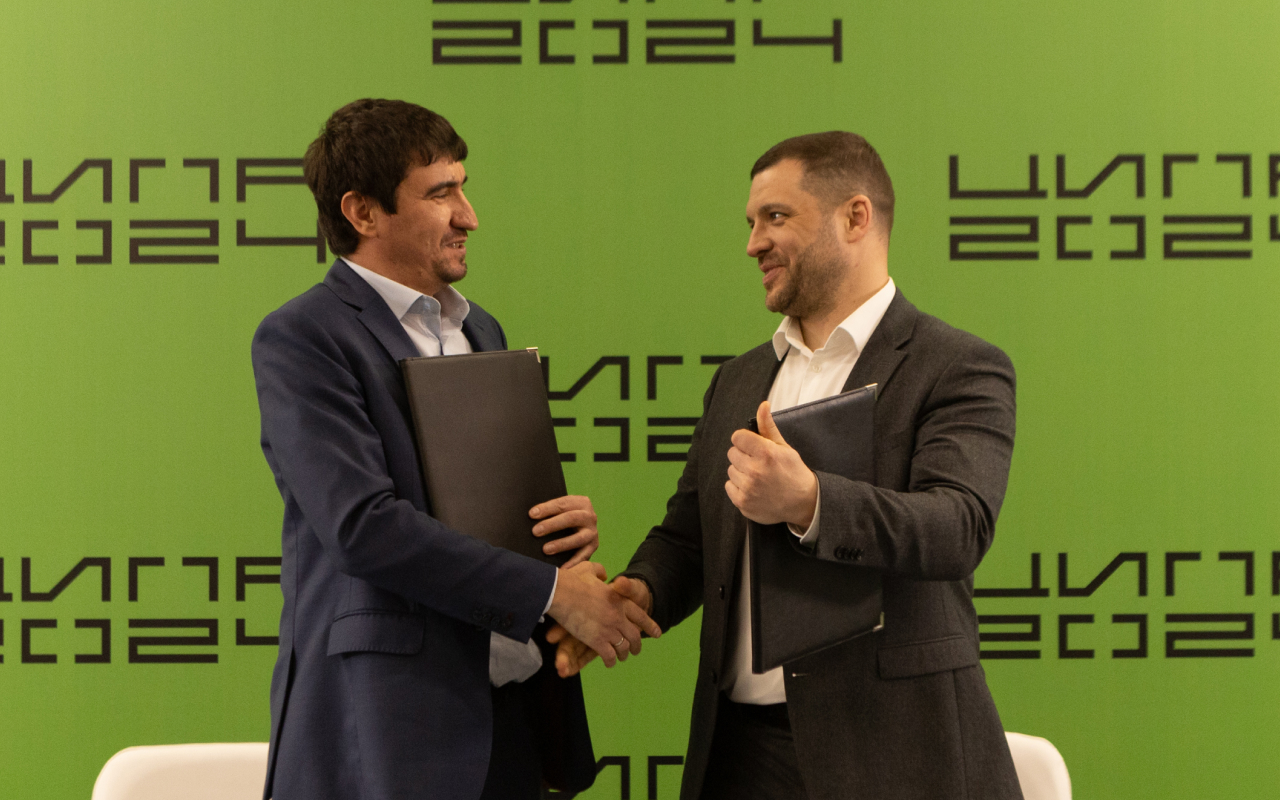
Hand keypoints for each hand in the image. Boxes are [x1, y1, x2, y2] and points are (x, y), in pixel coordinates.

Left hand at [531, 495, 598, 566]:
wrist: (581, 527)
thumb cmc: (562, 517)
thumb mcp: (560, 510)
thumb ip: (548, 511)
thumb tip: (530, 515)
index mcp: (581, 502)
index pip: (563, 504)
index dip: (547, 508)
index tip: (532, 514)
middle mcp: (590, 516)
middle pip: (571, 518)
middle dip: (552, 525)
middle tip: (535, 532)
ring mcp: (592, 533)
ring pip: (578, 538)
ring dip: (561, 544)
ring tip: (545, 549)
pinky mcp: (593, 547)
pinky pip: (583, 556)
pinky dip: (573, 563)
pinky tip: (561, 568)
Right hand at [547, 563, 660, 669]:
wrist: (560, 592)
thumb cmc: (572, 580)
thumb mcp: (590, 569)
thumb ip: (600, 571)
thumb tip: (603, 575)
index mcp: (619, 599)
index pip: (640, 616)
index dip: (650, 626)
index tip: (658, 634)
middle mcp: (618, 616)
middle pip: (634, 636)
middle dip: (637, 645)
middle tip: (636, 650)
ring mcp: (608, 629)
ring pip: (623, 647)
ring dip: (624, 654)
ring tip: (623, 657)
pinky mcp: (596, 640)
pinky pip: (609, 655)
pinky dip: (611, 660)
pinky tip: (609, 662)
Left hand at [725, 401, 817, 526]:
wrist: (803, 502)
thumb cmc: (793, 472)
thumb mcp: (784, 447)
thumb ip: (768, 426)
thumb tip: (763, 405)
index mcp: (766, 453)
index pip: (737, 437)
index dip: (745, 440)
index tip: (753, 447)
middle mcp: (755, 470)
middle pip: (732, 453)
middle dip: (743, 456)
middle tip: (758, 463)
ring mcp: (748, 488)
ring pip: (730, 470)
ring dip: (741, 472)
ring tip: (758, 477)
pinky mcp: (743, 502)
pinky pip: (728, 486)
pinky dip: (738, 486)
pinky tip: (753, 488)